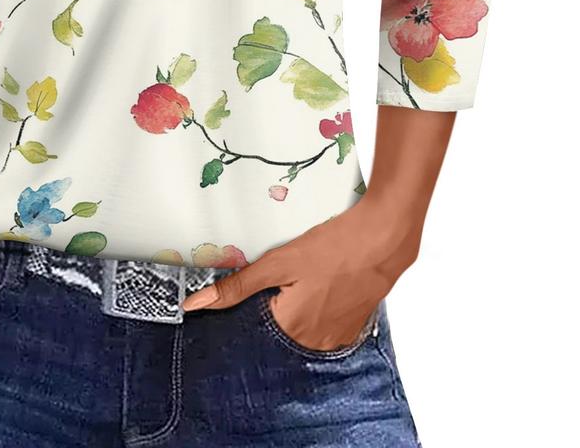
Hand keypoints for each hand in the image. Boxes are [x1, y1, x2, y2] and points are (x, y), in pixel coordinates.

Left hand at [181, 196, 420, 350]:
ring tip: (305, 274)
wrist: (384, 237)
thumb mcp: (278, 263)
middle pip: (278, 325)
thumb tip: (194, 305)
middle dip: (272, 301)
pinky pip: (324, 319)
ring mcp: (337, 335)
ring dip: (296, 302)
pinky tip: (321, 280)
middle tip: (283, 272)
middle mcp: (314, 342)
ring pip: (301, 322)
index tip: (250, 284)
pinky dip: (318, 302)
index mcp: (291, 330)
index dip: (247, 303)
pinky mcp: (354, 324)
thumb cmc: (332, 248)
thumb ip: (236, 286)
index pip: (252, 326)